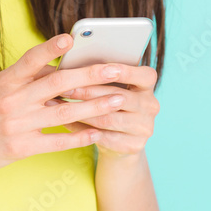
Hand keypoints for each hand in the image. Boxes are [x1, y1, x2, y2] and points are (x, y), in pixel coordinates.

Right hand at [0, 34, 127, 178]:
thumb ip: (25, 78)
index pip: (31, 60)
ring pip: (64, 113)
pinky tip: (97, 133)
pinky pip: (57, 142)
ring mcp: (16, 125)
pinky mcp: (21, 148)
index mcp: (5, 82)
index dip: (51, 48)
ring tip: (118, 100)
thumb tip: (59, 65)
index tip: (72, 39)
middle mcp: (11, 101)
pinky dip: (78, 137)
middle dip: (91, 75)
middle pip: (57, 84)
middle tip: (116, 70)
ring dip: (94, 107)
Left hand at [42, 60, 159, 160]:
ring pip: (108, 119)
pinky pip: (103, 137)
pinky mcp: (134, 146)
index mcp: (148, 84)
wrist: (119, 138)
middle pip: (119, 97)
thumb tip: (72, 64)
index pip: (144, 75)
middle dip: (89, 91)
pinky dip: (81, 129)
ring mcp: (145, 127)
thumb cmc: (108, 100)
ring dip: (81, 112)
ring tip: (59, 105)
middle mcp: (151, 105)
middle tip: (64, 88)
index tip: (100, 68)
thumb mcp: (109, 85)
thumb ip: (100, 74)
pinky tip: (64, 122)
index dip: (124, 72)